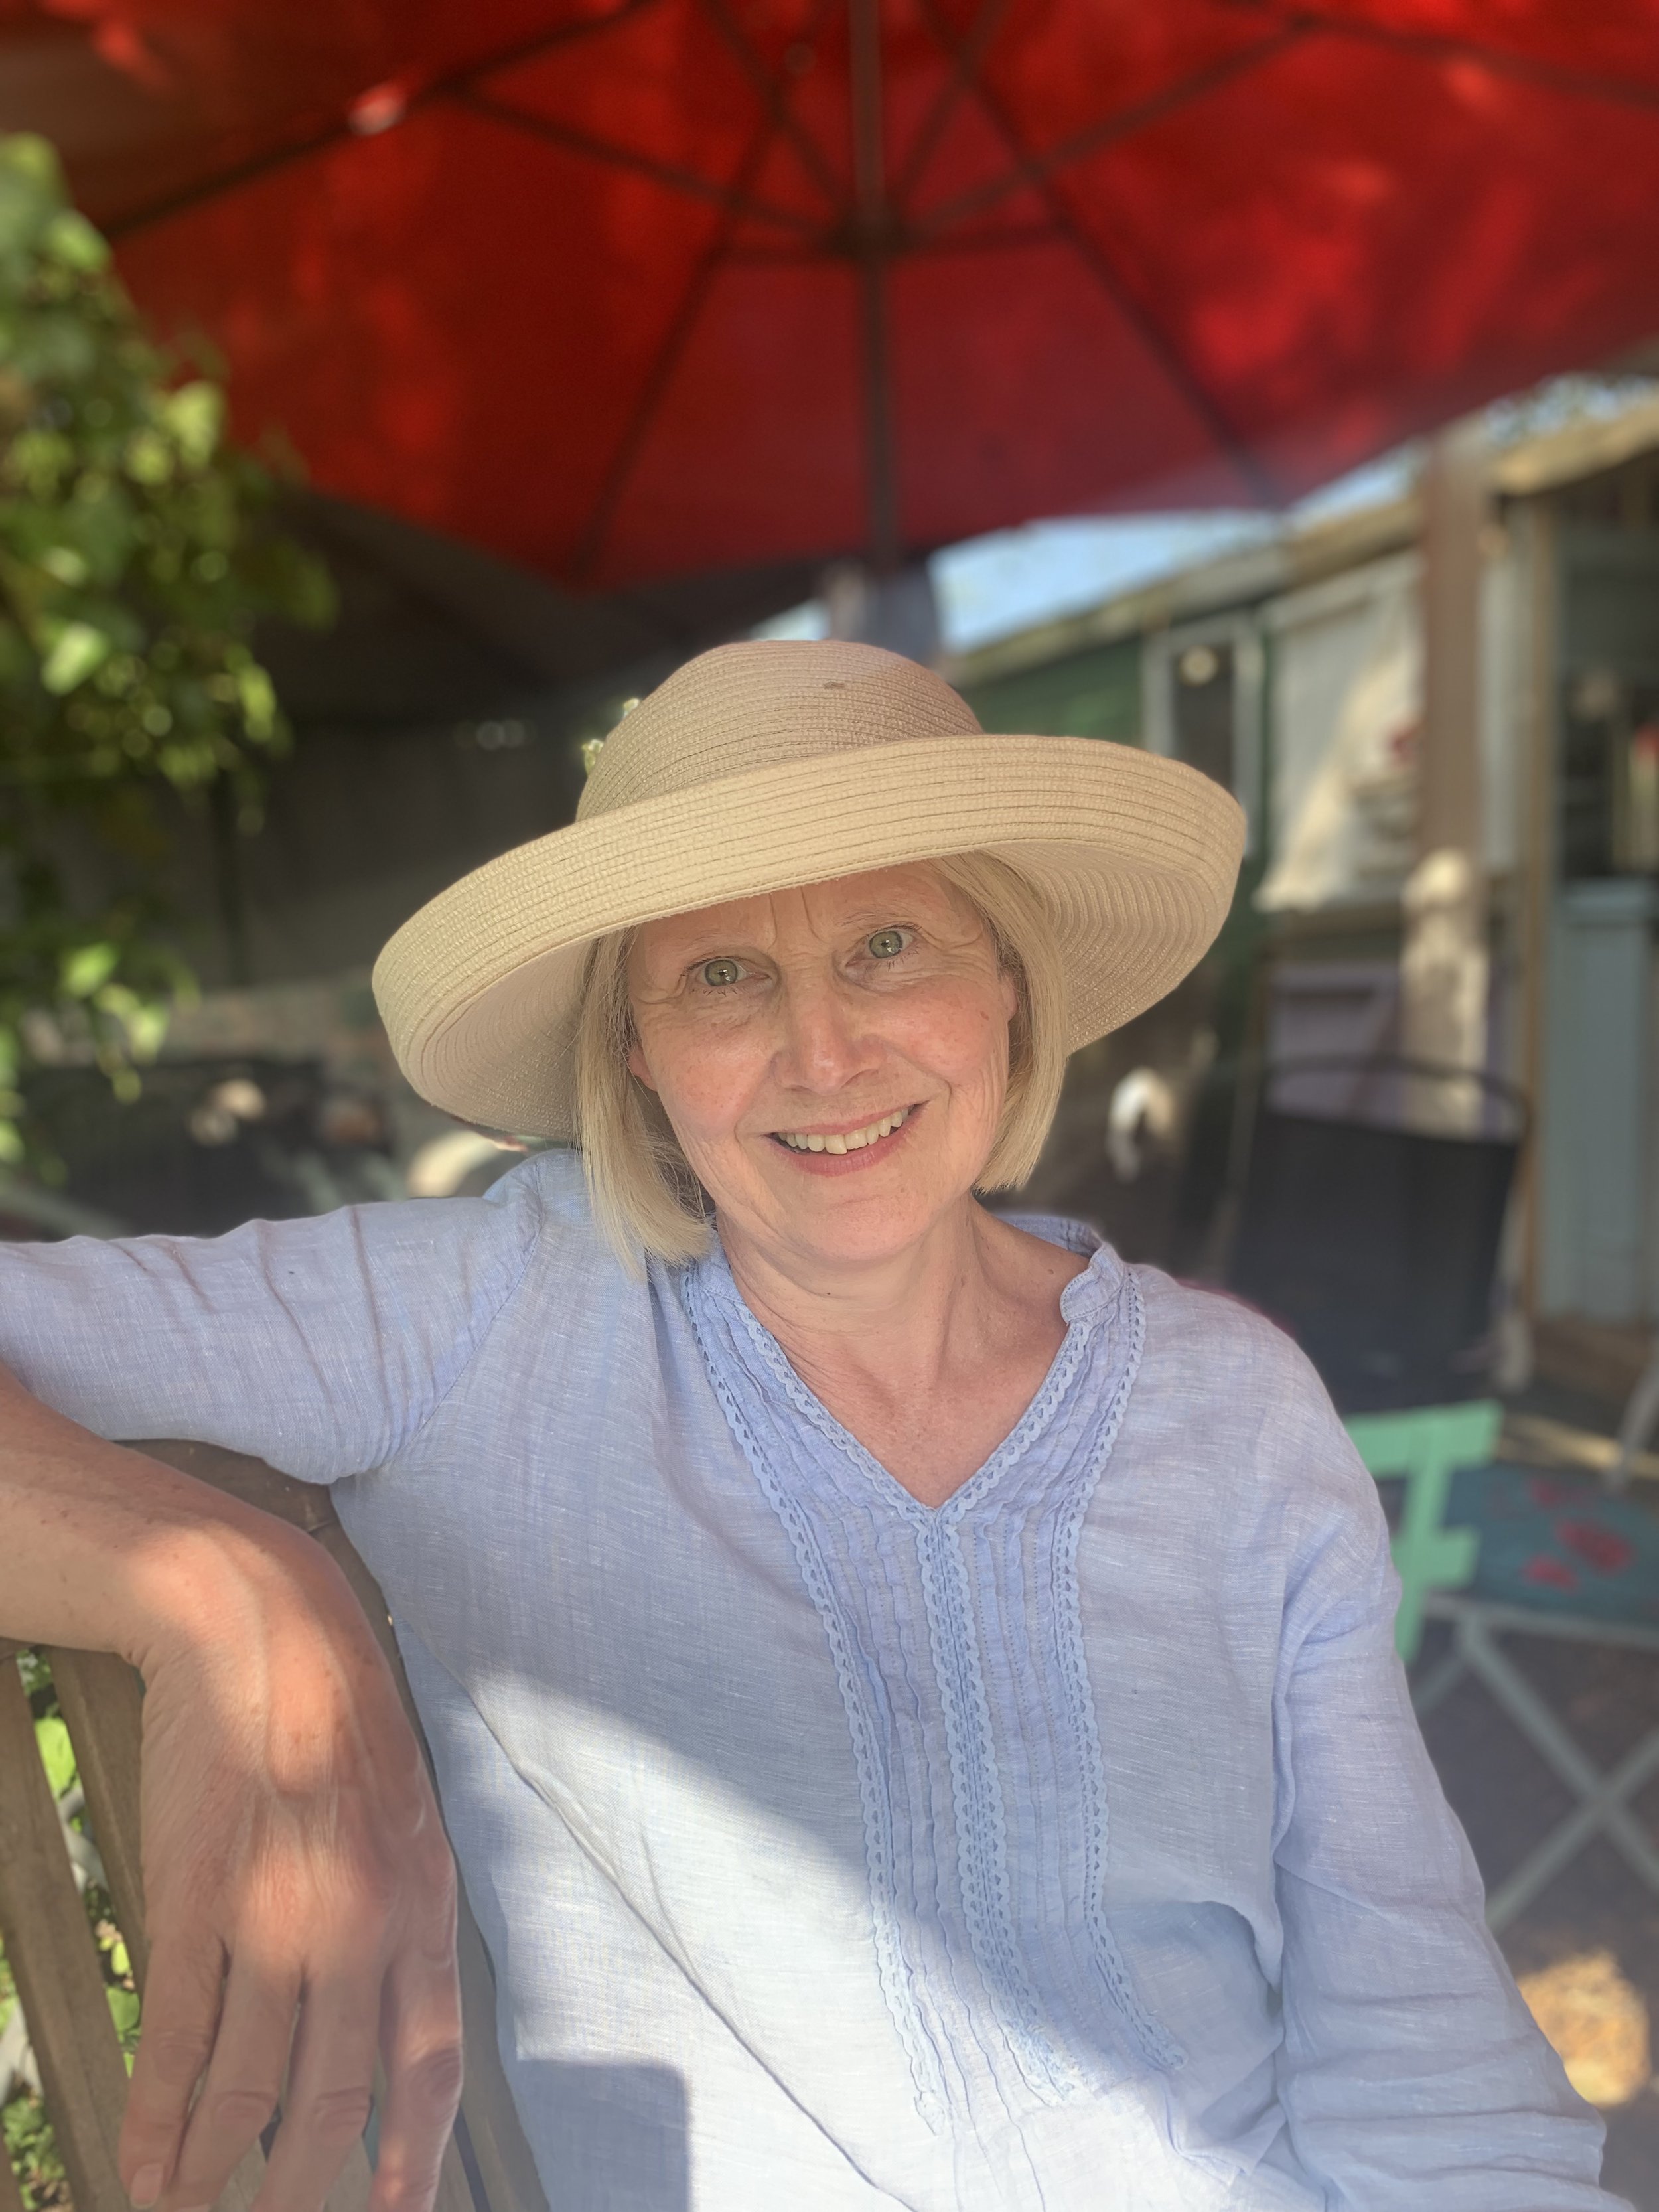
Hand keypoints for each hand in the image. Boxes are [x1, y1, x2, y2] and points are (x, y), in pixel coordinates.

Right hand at [118, 1523, 461, 2211]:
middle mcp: (360, 1920)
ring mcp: (275, 1912)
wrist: (260, 1626)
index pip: (429, 2066)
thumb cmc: (332, 1721)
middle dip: (302, 2190)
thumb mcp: (401, 1818)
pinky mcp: (196, 1899)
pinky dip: (159, 2121)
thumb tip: (384, 2021)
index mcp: (423, 1902)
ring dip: (213, 2171)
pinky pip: (180, 2040)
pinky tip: (145, 2169)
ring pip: (249, 2088)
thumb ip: (398, 1917)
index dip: (410, 2160)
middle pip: (333, 2100)